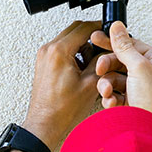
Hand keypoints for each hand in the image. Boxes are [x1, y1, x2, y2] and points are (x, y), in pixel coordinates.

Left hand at [22, 20, 107, 146]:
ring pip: (67, 39)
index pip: (84, 27)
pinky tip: (81, 68)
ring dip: (82, 45)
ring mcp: (43, 57)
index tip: (109, 32)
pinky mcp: (43, 64)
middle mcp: (48, 50)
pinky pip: (60, 50)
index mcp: (59, 51)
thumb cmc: (62, 110)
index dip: (100, 28)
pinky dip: (73, 53)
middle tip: (103, 47)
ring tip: (92, 62)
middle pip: (74, 29)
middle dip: (91, 36)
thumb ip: (100, 62)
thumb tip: (106, 51)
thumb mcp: (91, 83)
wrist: (45, 124)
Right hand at [86, 21, 151, 129]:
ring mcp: (140, 88)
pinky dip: (110, 97)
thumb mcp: (139, 68)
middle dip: (107, 67)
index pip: (131, 44)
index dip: (113, 42)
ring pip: (114, 78)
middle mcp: (150, 73)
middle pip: (120, 61)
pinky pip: (115, 93)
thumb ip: (125, 47)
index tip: (96, 38)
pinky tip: (112, 102)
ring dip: (107, 85)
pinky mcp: (131, 102)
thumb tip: (117, 28)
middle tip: (99, 70)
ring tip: (107, 92)